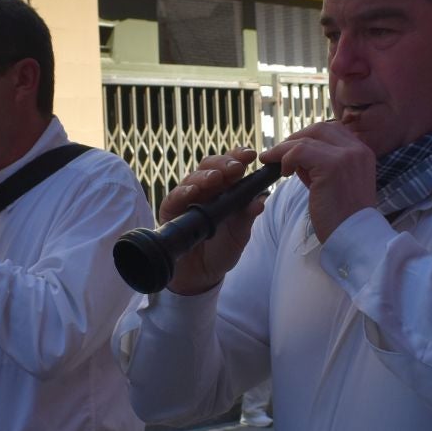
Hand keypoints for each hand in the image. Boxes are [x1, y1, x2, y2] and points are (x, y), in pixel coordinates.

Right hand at [158, 148, 267, 295]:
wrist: (201, 275)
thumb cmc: (221, 250)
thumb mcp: (239, 235)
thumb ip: (247, 218)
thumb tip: (260, 201)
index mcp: (225, 190)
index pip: (230, 167)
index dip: (238, 157)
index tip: (250, 155)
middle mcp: (205, 190)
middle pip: (210, 166)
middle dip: (223, 163)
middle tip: (235, 167)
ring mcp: (186, 199)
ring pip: (192, 178)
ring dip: (204, 176)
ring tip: (215, 179)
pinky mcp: (171, 212)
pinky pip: (174, 198)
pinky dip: (183, 193)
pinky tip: (192, 192)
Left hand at [261, 122, 375, 243]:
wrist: (354, 237)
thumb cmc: (343, 217)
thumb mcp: (336, 183)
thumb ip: (320, 166)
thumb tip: (296, 156)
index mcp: (362, 152)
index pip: (333, 130)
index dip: (310, 136)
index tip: (294, 149)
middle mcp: (358, 150)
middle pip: (320, 128)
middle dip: (295, 138)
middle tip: (278, 154)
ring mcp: (346, 156)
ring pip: (306, 139)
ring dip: (284, 149)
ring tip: (273, 162)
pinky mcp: (332, 166)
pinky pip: (300, 151)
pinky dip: (286, 158)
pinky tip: (283, 172)